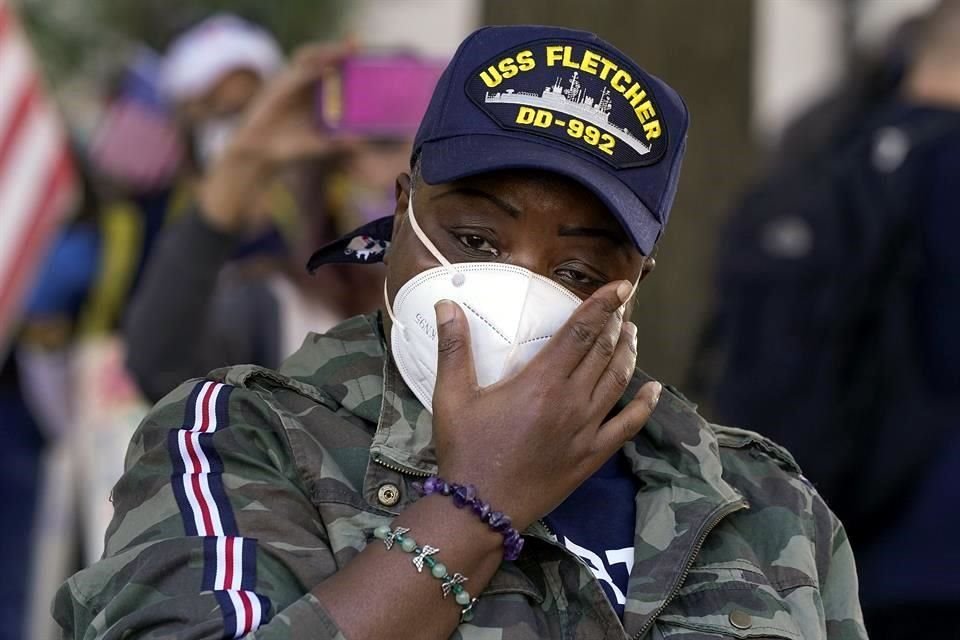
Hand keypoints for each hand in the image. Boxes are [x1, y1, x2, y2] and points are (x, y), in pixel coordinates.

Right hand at [200, 43, 355, 231]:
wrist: (259, 151)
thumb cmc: (287, 146)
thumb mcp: (316, 144)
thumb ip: (336, 143)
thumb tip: (359, 144)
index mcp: (311, 93)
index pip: (329, 68)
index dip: (343, 58)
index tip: (361, 52)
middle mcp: (300, 84)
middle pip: (320, 58)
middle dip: (337, 49)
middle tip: (356, 42)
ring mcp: (288, 83)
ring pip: (307, 60)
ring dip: (325, 52)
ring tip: (344, 49)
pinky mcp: (277, 89)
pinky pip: (295, 75)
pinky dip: (310, 70)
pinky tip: (325, 67)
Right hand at [430, 280, 662, 529]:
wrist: (480, 510)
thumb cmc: (465, 450)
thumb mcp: (452, 397)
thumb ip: (453, 348)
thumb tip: (445, 304)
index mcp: (541, 381)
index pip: (581, 331)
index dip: (602, 305)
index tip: (621, 287)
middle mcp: (571, 401)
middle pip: (604, 352)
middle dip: (616, 324)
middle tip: (622, 307)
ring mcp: (586, 430)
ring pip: (618, 381)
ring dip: (628, 354)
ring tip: (631, 334)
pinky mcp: (592, 456)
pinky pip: (627, 426)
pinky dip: (644, 406)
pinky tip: (654, 390)